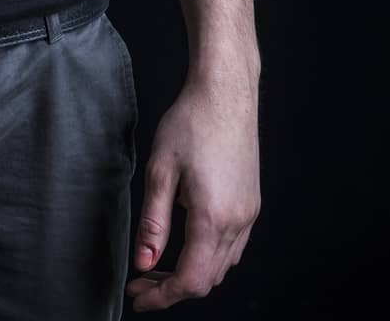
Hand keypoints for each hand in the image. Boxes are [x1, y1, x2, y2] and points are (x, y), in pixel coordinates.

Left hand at [125, 72, 260, 310]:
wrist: (225, 91)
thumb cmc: (191, 122)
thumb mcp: (160, 171)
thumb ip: (153, 223)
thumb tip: (144, 264)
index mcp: (214, 218)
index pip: (191, 280)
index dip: (162, 296)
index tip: (138, 297)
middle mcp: (238, 222)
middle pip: (208, 278)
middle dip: (172, 286)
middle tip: (141, 280)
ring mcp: (249, 213)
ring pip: (222, 264)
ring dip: (192, 272)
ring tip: (158, 263)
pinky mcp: (252, 202)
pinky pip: (233, 245)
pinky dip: (209, 255)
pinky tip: (187, 240)